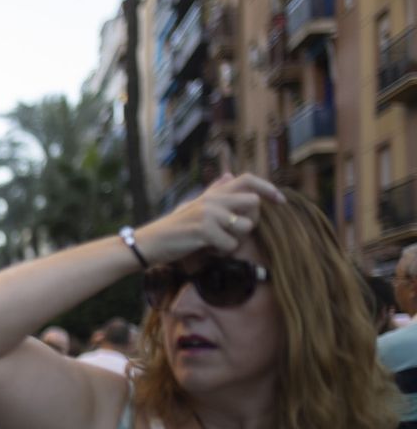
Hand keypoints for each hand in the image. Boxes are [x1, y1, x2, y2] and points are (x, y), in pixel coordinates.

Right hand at [135, 173, 283, 263]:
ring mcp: (208, 213)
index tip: (280, 200)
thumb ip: (213, 192)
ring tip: (217, 244)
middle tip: (235, 233)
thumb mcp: (193, 206)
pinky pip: (230, 245)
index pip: (247, 179)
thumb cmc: (172, 229)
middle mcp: (212, 200)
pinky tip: (207, 251)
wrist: (148, 243)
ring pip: (245, 226)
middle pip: (253, 202)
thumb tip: (228, 176)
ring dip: (235, 240)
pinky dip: (221, 253)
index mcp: (212, 194)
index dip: (267, 187)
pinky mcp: (204, 230)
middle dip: (251, 221)